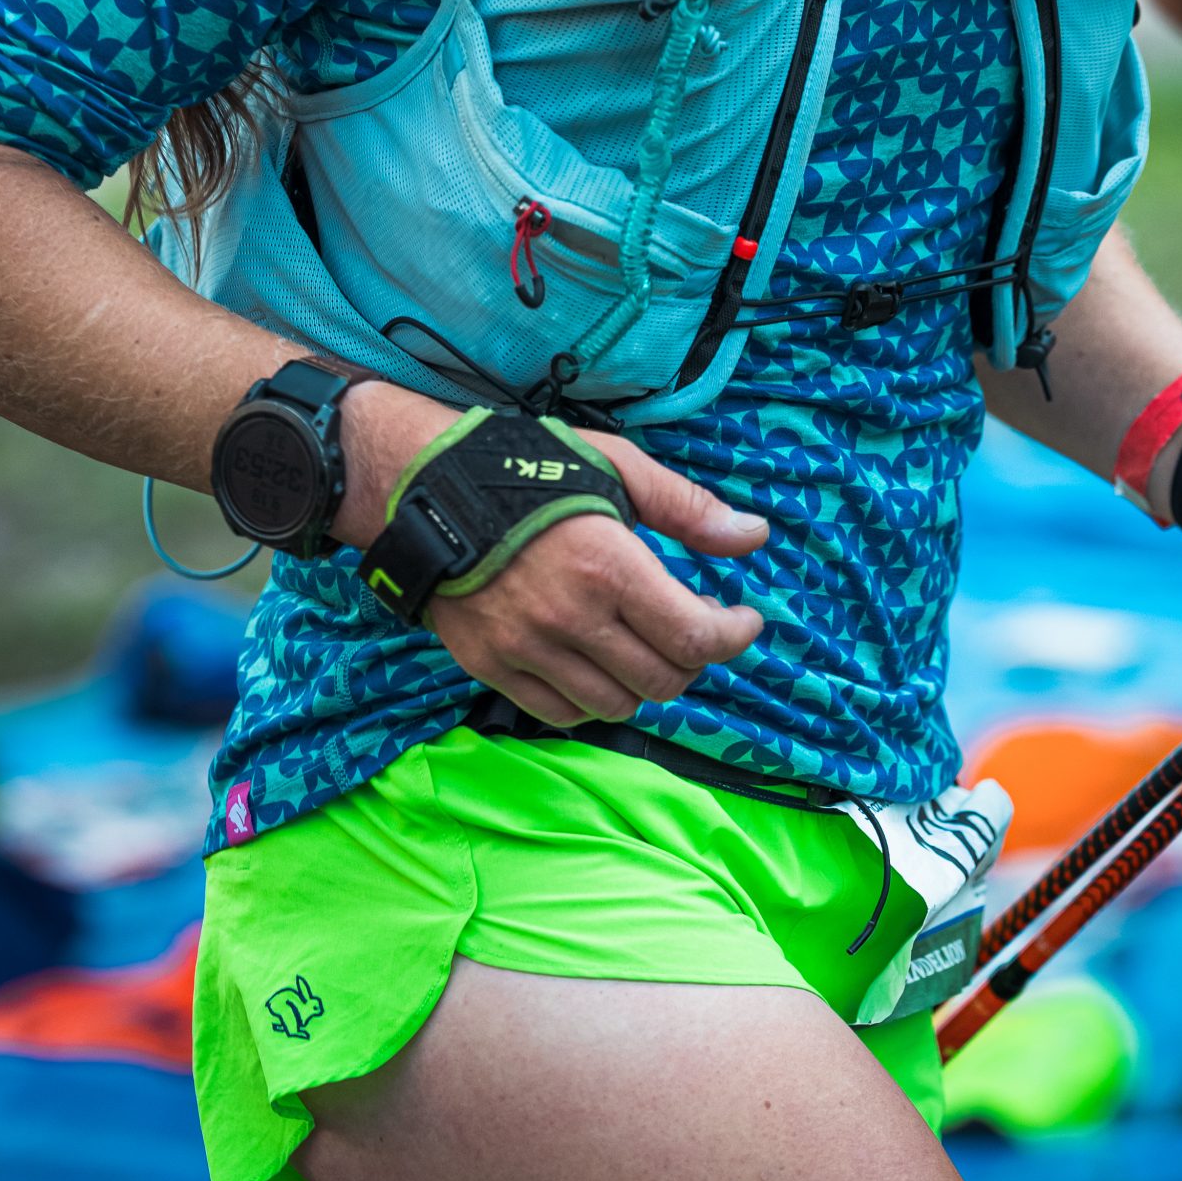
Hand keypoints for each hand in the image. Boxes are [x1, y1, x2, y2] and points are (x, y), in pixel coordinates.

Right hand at [339, 389, 767, 728]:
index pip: (693, 637)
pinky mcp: (494, 668)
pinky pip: (563, 714)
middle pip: (662, 680)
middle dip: (694, 659)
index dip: (732, 637)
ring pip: (616, 705)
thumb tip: (755, 537)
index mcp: (608, 565)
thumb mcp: (616, 467)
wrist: (426, 489)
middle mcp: (571, 619)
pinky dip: (594, 699)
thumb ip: (688, 509)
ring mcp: (528, 651)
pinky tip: (599, 662)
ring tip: (646, 644)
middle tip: (694, 627)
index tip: (744, 620)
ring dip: (645, 682)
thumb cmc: (528, 468)